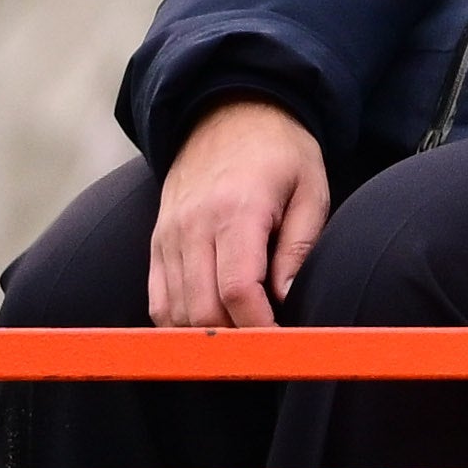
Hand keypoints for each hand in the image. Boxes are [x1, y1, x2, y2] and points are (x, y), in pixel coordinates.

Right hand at [144, 98, 330, 329]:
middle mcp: (192, 226)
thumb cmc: (281, 154)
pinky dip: (180, 324)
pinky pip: (157, 300)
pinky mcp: (156, 242)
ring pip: (175, 312)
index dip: (260, 330)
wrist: (227, 112)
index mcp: (236, 211)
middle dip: (236, 343)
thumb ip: (298, 246)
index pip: (238, 290)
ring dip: (208, 339)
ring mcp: (167, 235)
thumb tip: (285, 301)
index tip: (283, 347)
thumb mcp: (311, 190)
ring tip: (243, 347)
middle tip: (267, 355)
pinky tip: (212, 330)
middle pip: (202, 310)